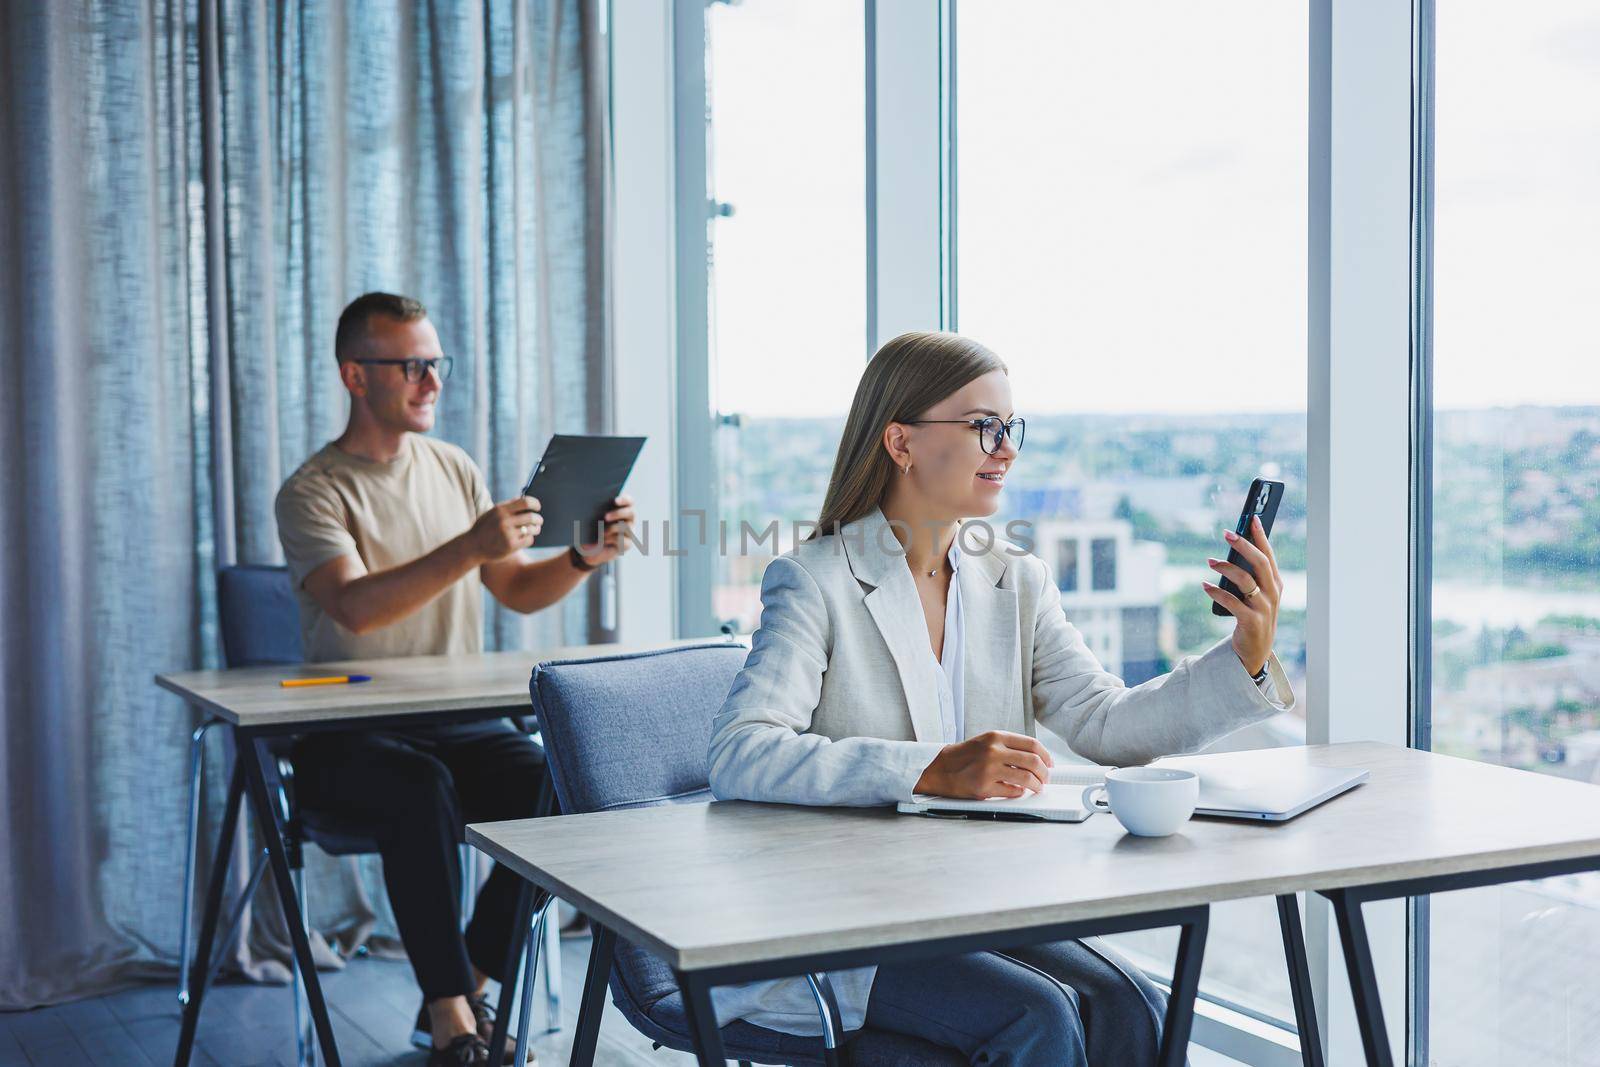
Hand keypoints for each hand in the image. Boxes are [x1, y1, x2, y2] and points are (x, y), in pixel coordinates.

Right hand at [470, 496, 541, 561]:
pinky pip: (529, 540)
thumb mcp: (491, 513)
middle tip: (539, 520)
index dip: (535, 504)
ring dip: (536, 529)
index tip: (537, 507)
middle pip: (532, 517)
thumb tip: (524, 499)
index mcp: (500, 510)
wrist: (472, 547)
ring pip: (532, 529)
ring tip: (535, 529)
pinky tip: (526, 538)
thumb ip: (507, 506)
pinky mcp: (511, 546)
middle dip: (538, 519)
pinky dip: (529, 538)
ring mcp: (508, 534)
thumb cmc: (484, 528)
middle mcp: (505, 521)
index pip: (525, 502)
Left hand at [572, 495, 635, 567]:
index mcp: (622, 509)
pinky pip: (623, 540)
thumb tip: (590, 504)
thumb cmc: (590, 529)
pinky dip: (612, 539)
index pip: (629, 501)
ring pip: (627, 527)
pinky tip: (602, 540)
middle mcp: (629, 520)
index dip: (624, 500)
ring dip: (613, 528)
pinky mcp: (626, 544)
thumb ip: (594, 510)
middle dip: (618, 513)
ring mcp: (629, 532)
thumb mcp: (590, 519)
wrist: (589, 548)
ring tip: (601, 532)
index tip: (615, 500)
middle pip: (631, 513)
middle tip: (605, 517)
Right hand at [914, 730, 1055, 799]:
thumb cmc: (964, 757)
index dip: (1046, 756)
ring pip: (1026, 779)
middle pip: (1033, 762)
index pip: (1032, 744)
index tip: (1050, 764)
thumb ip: (1009, 747)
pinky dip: (1019, 793)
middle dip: (1045, 773)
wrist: (939, 769)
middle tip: (1046, 778)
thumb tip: (1036, 758)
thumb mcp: (986, 742)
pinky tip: (1018, 791)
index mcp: (996, 737)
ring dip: (1036, 785)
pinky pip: (1012, 792)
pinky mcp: (983, 788)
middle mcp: (993, 751)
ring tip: (1037, 788)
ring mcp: (988, 770)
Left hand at [1202, 515, 1281, 675]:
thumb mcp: (1255, 594)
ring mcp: (1264, 608)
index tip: (1251, 518)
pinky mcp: (1252, 621)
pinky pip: (1232, 602)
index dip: (1261, 536)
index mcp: (1276, 583)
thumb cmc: (1253, 615)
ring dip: (1226, 567)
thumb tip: (1232, 550)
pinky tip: (1205, 586)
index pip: (1269, 555)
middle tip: (1226, 533)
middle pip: (1260, 563)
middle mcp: (1273, 593)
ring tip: (1210, 561)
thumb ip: (1249, 575)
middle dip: (1244, 545)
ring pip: (1245, 581)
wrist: (1255, 650)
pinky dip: (1217, 592)